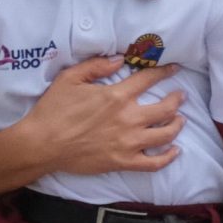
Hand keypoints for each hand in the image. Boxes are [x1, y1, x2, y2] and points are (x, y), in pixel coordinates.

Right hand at [21, 55, 186, 175]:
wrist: (41, 144)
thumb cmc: (53, 110)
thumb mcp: (69, 79)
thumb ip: (95, 66)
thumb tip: (119, 59)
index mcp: (117, 96)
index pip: (149, 80)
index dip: (164, 72)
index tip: (174, 69)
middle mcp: (128, 118)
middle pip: (166, 108)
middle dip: (177, 100)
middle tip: (181, 96)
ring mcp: (128, 142)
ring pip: (166, 134)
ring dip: (177, 125)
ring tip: (180, 120)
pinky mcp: (124, 161)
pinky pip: (155, 163)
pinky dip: (168, 157)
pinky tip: (174, 151)